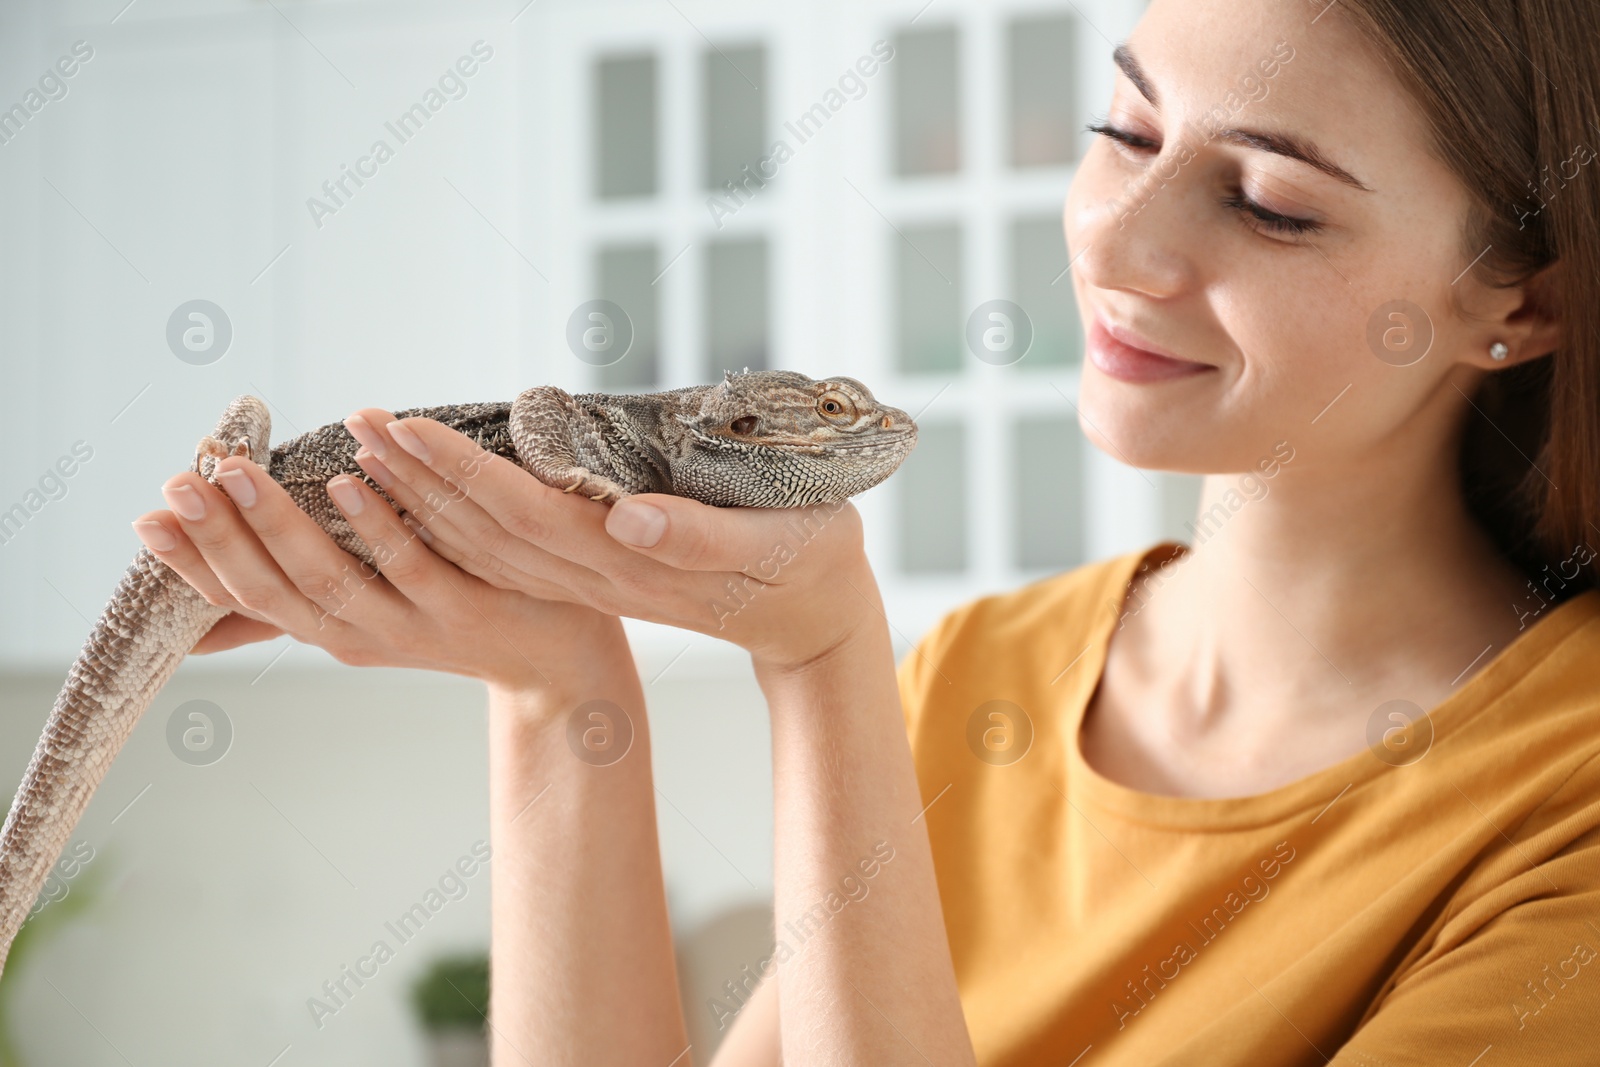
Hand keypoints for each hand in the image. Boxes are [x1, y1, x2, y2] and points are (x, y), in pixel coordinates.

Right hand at [130, 447, 629, 694]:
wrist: (557, 657)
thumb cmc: (456, 611)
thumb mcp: (371, 610)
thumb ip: (305, 593)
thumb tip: (212, 603)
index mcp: (333, 629)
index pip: (245, 600)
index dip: (196, 563)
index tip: (149, 517)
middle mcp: (362, 637)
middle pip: (277, 591)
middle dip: (224, 537)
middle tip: (185, 481)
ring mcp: (413, 626)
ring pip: (334, 578)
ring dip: (284, 522)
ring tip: (241, 474)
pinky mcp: (467, 608)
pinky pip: (414, 563)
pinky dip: (376, 520)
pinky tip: (348, 478)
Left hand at [340, 408, 886, 673]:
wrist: (818, 619)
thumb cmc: (810, 566)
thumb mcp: (773, 546)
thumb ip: (699, 537)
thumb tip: (625, 520)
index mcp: (632, 562)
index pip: (523, 514)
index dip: (460, 471)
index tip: (403, 427)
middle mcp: (599, 575)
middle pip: (484, 530)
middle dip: (416, 478)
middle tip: (357, 421)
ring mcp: (596, 580)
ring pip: (487, 545)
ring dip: (425, 499)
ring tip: (371, 448)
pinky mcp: (602, 574)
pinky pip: (511, 552)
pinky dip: (458, 522)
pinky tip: (428, 492)